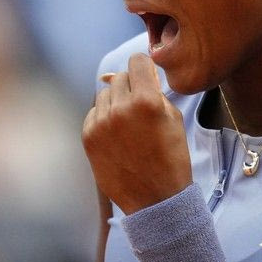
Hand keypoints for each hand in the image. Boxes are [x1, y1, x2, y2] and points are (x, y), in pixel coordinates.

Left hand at [83, 52, 192, 214]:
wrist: (155, 200)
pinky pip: (94, 113)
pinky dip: (104, 119)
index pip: (137, 61)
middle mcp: (120, 108)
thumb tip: (134, 74)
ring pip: (105, 94)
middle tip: (141, 108)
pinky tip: (118, 136)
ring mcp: (101, 123)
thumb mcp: (173, 119)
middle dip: (132, 87)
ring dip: (116, 102)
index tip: (147, 78)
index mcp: (147, 101)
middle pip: (120, 77)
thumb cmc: (171, 158)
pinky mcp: (88, 137)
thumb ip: (154, 91)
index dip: (145, 67)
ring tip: (129, 125)